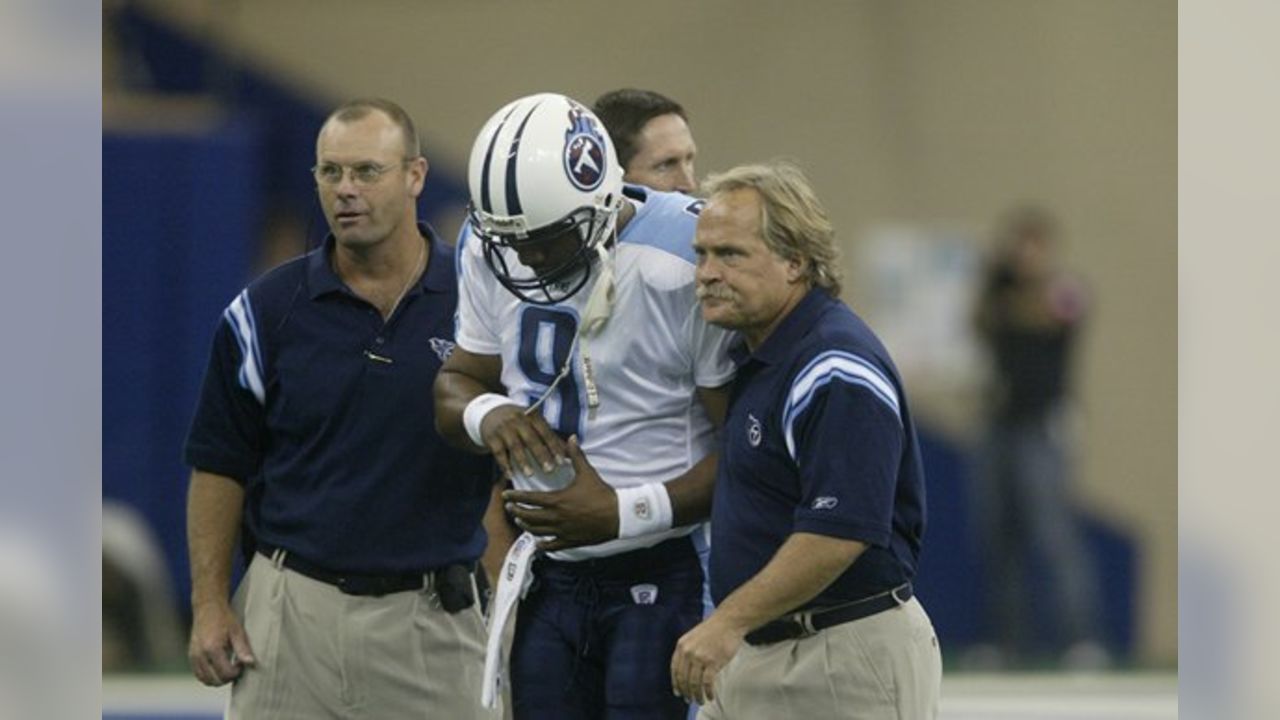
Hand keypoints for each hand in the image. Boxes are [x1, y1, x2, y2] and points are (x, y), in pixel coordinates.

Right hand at [188, 600, 255, 686]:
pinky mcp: (191, 656)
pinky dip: (209, 676)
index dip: (236, 672)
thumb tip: (251, 663)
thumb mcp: (237, 631)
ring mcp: (193, 656)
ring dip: (218, 679)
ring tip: (228, 668)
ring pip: (205, 680)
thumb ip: (243, 649)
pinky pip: (199, 674)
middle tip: (236, 668)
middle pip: (215, 680)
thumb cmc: (224, 618)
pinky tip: (219, 667)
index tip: (242, 663)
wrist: (208, 607)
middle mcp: (200, 654)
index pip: (225, 673)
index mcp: (212, 648)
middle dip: (228, 678)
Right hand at [480, 404, 566, 479]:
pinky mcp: (492, 438)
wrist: (491, 413)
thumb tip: (569, 453)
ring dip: (523, 461)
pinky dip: (505, 465)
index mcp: (532, 416)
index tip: (562, 462)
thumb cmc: (519, 422)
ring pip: (515, 446)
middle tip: (550, 470)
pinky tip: (510, 475)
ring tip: (530, 475)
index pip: (545, 432)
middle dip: (541, 455)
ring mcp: (504, 428)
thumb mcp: (533, 423)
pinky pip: (499, 453)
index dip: (554, 447)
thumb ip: (549, 437)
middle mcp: (518, 420)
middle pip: (531, 439)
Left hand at [502, 435, 618, 551]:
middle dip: (516, 512)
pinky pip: (551, 546)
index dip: (514, 497)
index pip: (529, 499)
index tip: (505, 495)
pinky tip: (537, 543)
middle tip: (509, 508)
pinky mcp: (570, 541)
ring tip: (520, 521)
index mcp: (557, 500)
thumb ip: (577, 456)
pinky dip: (542, 545)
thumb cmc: (602, 494)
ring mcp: (562, 531)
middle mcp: (556, 517)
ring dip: (526, 526)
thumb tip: (571, 438)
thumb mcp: (587, 473)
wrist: (618, 515)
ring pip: (536, 531)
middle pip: (528, 516)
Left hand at [670, 614, 745, 704]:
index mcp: (681, 646)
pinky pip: (707, 683)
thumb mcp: (693, 637)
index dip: (676, 683)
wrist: (728, 621)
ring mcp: (700, 657)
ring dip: (696, 695)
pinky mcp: (713, 662)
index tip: (678, 692)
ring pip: (694, 683)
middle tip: (689, 700)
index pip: (675, 670)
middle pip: (683, 679)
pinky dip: (708, 692)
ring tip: (700, 701)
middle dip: (686, 692)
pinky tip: (710, 696)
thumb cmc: (713, 630)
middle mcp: (688, 652)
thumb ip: (687, 651)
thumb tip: (684, 671)